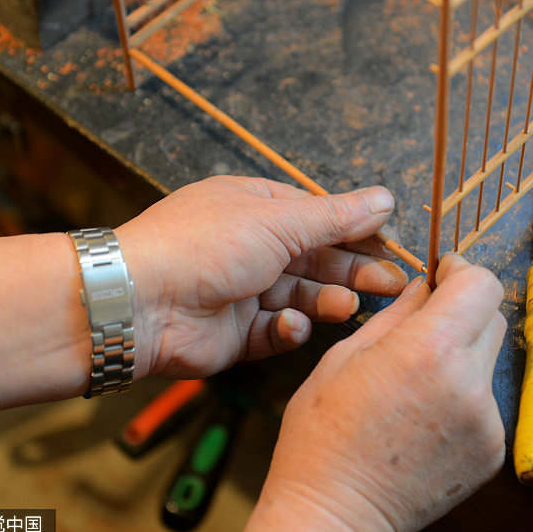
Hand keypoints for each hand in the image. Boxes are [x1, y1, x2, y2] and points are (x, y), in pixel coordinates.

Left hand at [115, 176, 407, 378]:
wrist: (140, 302)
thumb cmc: (204, 245)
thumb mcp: (279, 221)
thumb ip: (336, 216)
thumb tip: (385, 198)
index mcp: (255, 207)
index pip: (318, 217)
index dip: (356, 231)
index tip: (391, 246)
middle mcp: (248, 247)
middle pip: (315, 259)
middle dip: (353, 270)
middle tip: (392, 285)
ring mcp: (241, 291)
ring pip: (299, 297)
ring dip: (326, 301)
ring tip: (349, 306)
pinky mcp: (235, 333)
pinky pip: (274, 332)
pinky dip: (287, 330)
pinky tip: (292, 326)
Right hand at [243, 253, 505, 531]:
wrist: (335, 515)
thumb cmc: (323, 436)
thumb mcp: (344, 358)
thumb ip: (395, 314)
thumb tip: (424, 285)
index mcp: (429, 349)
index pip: (481, 285)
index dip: (463, 271)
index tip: (444, 275)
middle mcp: (468, 382)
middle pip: (492, 318)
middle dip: (462, 311)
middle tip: (425, 327)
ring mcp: (486, 420)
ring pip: (488, 360)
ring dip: (462, 355)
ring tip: (416, 381)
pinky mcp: (492, 450)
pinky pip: (486, 401)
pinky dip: (463, 396)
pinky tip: (425, 416)